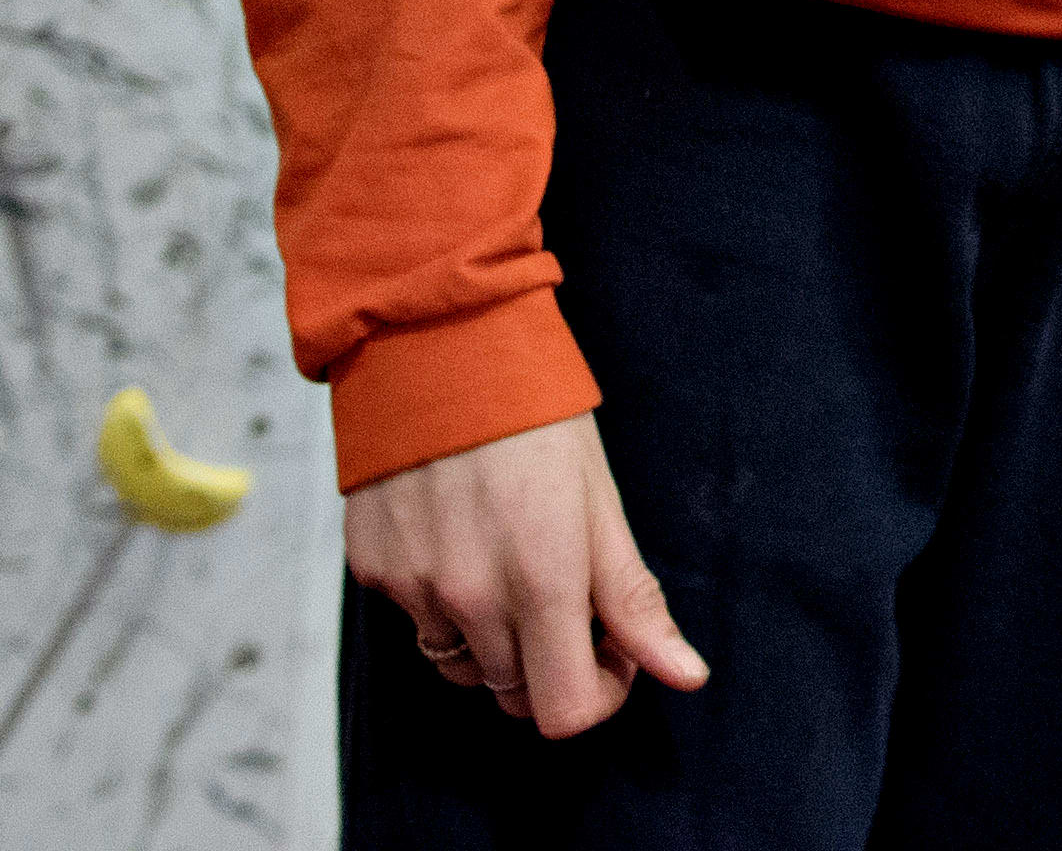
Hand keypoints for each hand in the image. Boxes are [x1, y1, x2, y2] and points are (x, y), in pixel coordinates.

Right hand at [344, 414, 707, 737]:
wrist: (438, 349)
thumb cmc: (535, 418)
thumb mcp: (600, 503)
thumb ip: (634, 601)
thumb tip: (686, 677)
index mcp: (542, 582)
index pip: (566, 712)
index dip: (599, 694)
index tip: (610, 651)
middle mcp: (471, 599)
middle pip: (514, 694)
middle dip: (552, 664)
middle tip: (568, 600)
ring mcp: (414, 589)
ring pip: (462, 665)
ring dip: (495, 639)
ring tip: (511, 561)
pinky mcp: (375, 571)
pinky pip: (417, 620)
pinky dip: (445, 601)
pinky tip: (460, 536)